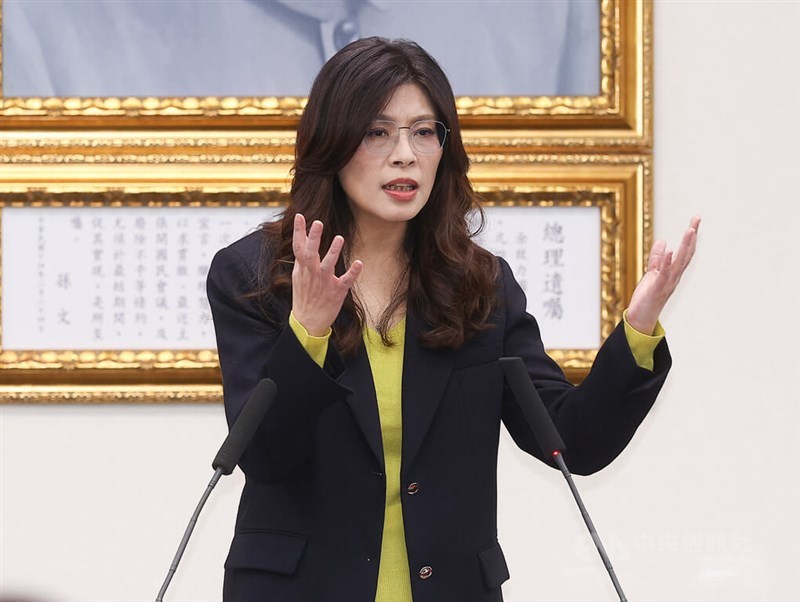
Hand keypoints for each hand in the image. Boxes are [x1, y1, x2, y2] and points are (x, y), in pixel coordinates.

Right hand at [291, 213, 362, 335]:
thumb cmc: (304, 296)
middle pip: (311, 253)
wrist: (308, 322)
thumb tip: (301, 237)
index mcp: (303, 268)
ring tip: (339, 238)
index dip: (298, 231)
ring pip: (328, 265)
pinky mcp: (337, 292)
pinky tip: (359, 263)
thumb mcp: (299, 275)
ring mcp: (324, 283)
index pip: (298, 247)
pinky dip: (352, 273)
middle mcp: (312, 273)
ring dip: (333, 252)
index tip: (299, 215)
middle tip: (317, 222)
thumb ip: (302, 257)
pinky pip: (345, 281)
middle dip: (313, 238)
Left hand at [626, 216, 700, 334]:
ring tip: (690, 230)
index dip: (691, 237)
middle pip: (686, 254)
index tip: (696, 220)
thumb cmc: (647, 297)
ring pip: (678, 262)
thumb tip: (663, 241)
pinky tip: (670, 251)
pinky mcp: (656, 289)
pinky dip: (666, 262)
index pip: (685, 251)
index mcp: (673, 272)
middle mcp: (674, 276)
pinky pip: (663, 274)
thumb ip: (657, 258)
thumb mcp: (652, 273)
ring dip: (685, 246)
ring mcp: (667, 283)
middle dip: (691, 237)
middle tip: (697, 219)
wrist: (641, 318)